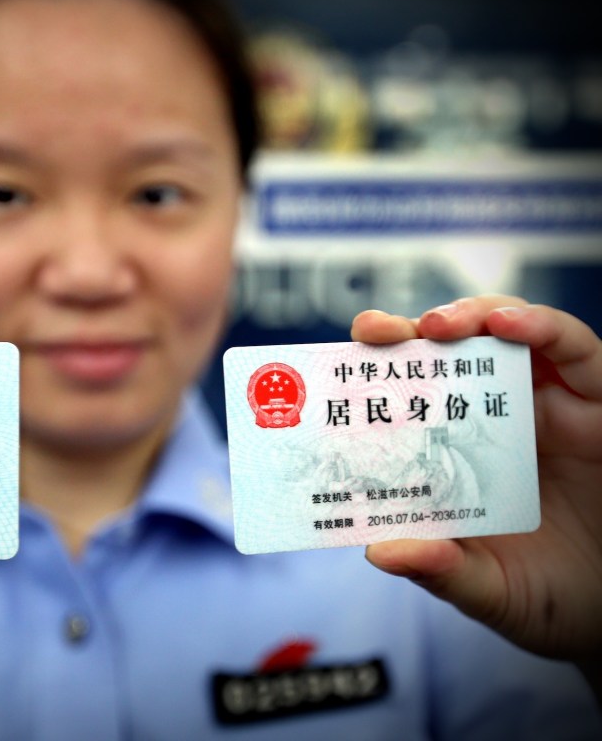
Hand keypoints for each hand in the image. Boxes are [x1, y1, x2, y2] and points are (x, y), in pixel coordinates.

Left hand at [351, 295, 601, 694]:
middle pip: (449, 351)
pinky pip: (575, 350)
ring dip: (469, 315)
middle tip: (375, 331)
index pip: (410, 396)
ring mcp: (550, 405)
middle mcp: (499, 418)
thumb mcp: (489, 590)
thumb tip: (379, 553)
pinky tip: (510, 323)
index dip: (374, 373)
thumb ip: (441, 572)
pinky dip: (542, 327)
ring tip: (438, 326)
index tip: (337, 365)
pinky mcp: (599, 403)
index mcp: (459, 453)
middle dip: (408, 331)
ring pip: (507, 332)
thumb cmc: (549, 597)